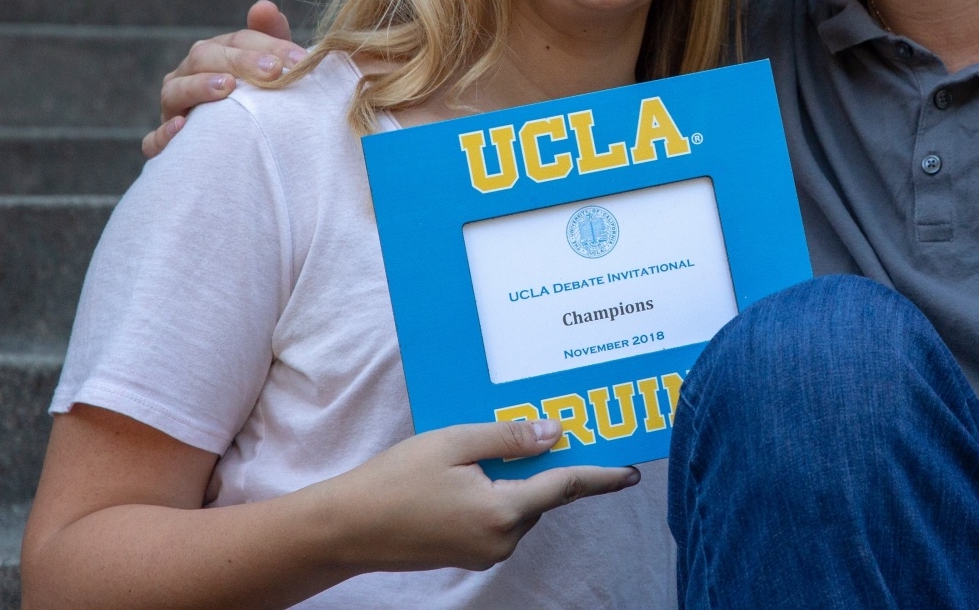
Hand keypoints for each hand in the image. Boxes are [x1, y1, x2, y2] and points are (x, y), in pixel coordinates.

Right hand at [143, 0, 307, 157]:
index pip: (239, 40)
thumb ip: (271, 38)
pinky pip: (154, 138)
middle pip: (206, 57)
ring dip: (200, 86)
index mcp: (215, 54)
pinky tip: (183, 126)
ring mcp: (172, 107)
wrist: (241, 146)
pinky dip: (164, 133)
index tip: (300, 60)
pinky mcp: (163, 142)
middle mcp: (188, 75)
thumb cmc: (258, 100)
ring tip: (228, 87)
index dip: (270, 46)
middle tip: (273, 71)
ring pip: (175, 90)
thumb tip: (263, 7)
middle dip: (241, 61)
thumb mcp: (270, 69)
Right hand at [310, 418, 640, 572]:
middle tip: (552, 425)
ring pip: (521, 505)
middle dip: (547, 462)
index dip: (601, 475)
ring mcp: (485, 551)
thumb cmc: (394, 480)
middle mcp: (501, 539)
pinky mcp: (469, 552)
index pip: (565, 487)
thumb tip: (553, 433)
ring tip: (498, 442)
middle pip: (543, 494)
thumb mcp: (454, 443)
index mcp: (502, 512)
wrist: (347, 528)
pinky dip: (500, 491)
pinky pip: (500, 516)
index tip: (632, 470)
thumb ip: (507, 438)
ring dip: (519, 476)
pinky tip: (479, 468)